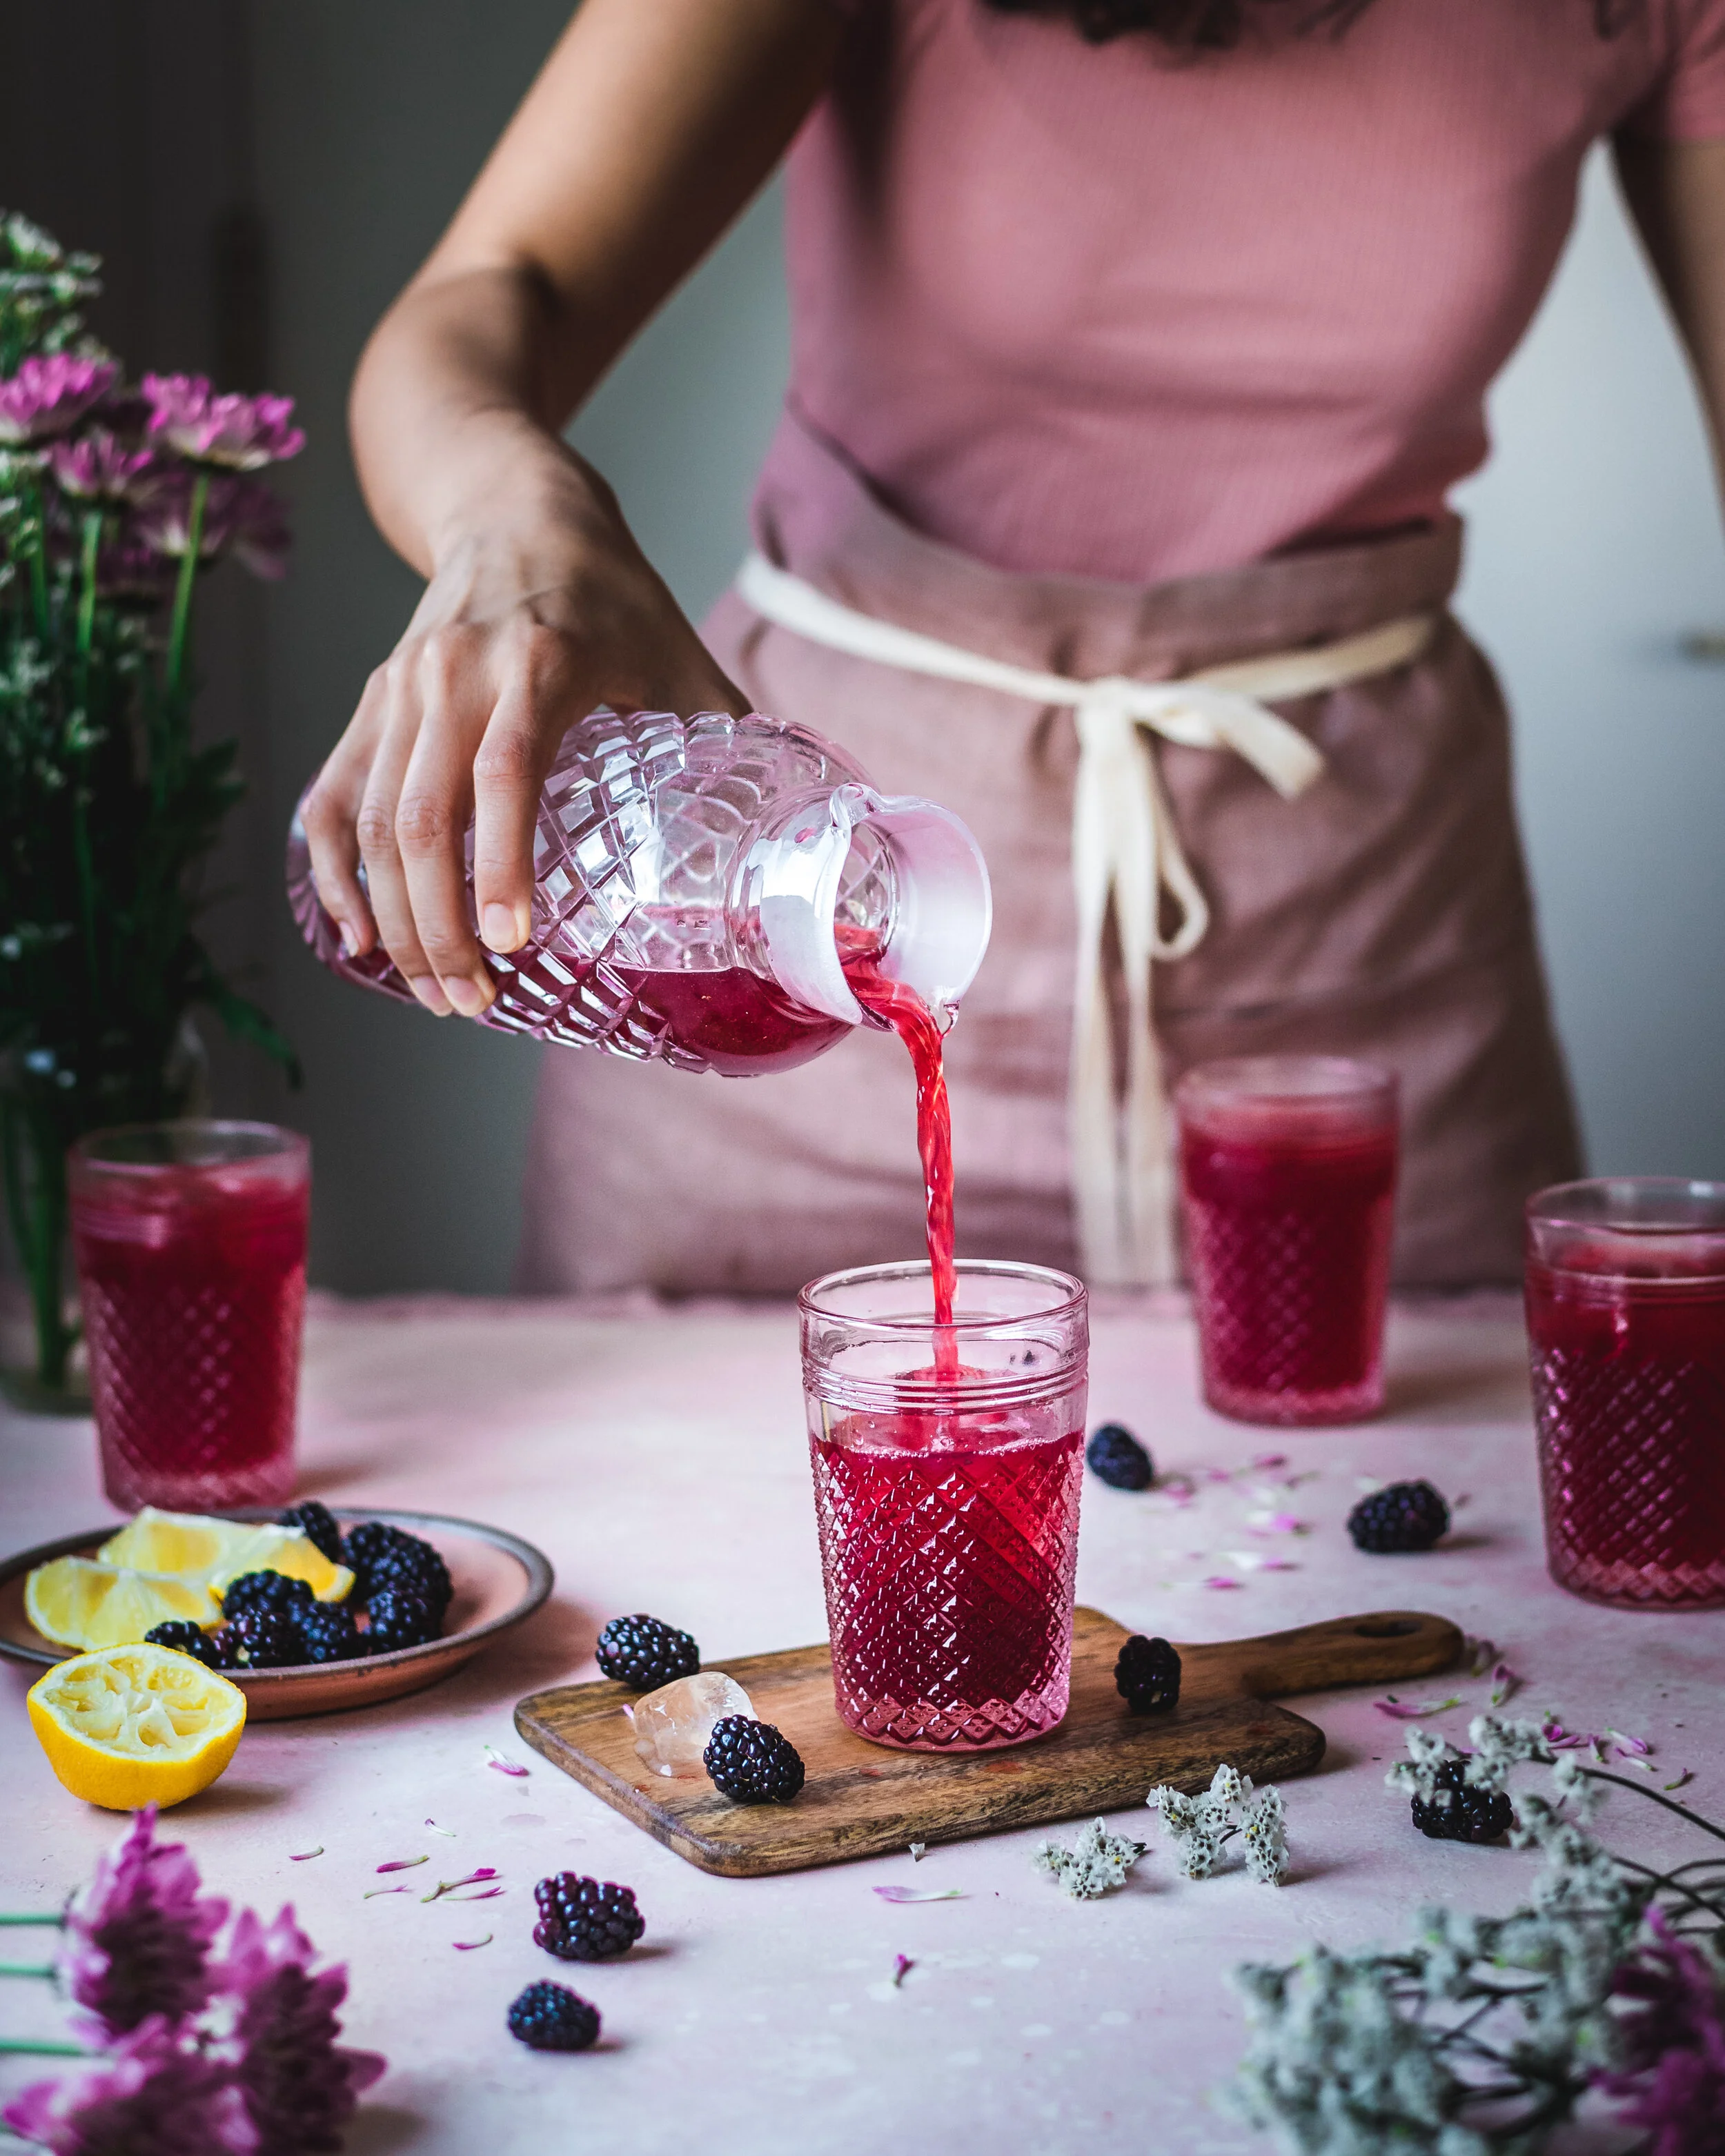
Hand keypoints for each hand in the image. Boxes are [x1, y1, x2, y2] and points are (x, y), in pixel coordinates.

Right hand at [300, 432, 741, 1016]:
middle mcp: (454, 671)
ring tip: (431, 990)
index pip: (506, 770)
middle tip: (472, 999)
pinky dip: (336, 870)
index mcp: (540, 660)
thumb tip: (789, 830)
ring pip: (371, 817)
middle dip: (440, 925)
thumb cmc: (608, 590)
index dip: (502, 861)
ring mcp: (400, 687)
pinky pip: (333, 795)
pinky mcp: (370, 702)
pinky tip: (357, 931)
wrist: (512, 507)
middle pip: (422, 814)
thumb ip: (725, 736)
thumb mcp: (680, 648)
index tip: (513, 939)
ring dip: (395, 916)